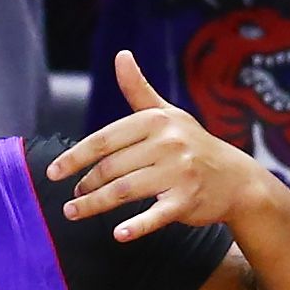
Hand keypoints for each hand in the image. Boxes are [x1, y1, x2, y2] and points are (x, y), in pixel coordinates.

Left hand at [47, 49, 273, 240]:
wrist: (235, 179)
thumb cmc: (193, 145)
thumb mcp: (167, 114)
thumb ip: (139, 90)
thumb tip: (120, 55)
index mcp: (156, 121)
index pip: (105, 140)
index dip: (75, 157)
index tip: (53, 171)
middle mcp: (167, 143)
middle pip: (111, 167)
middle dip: (85, 184)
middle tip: (72, 197)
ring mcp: (178, 172)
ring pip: (123, 191)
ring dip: (94, 205)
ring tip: (74, 213)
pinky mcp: (186, 200)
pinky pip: (156, 215)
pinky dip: (137, 226)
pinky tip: (118, 234)